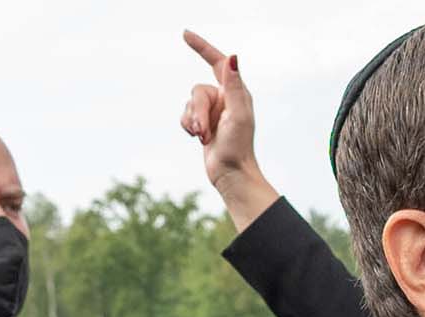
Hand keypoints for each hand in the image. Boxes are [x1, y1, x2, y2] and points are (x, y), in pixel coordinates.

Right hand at [179, 29, 277, 231]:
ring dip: (194, 123)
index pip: (217, 61)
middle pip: (197, 91)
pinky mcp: (202, 123)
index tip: (185, 35)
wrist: (231, 173)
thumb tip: (232, 57)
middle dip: (198, 112)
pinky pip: (184, 116)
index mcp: (235, 91)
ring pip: (189, 104)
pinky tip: (199, 139)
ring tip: (204, 138)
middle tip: (204, 132)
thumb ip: (234, 85)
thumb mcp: (238, 114)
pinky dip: (188, 128)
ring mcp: (212, 111)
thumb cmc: (239, 146)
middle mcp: (223, 97)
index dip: (201, 47)